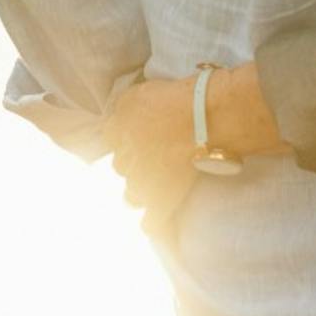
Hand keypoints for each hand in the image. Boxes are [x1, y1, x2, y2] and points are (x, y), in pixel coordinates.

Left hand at [105, 76, 198, 239]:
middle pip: (121, 167)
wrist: (205, 118)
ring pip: (131, 195)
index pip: (111, 137)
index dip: (126, 137)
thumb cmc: (180, 97)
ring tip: (157, 187)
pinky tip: (157, 223)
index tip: (139, 136)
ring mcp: (142, 182)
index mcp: (118, 129)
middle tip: (154, 158)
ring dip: (141, 191)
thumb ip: (125, 105)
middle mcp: (124, 156)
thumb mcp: (141, 90)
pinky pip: (150, 223)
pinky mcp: (161, 200)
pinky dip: (154, 224)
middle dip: (134, 164)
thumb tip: (120, 115)